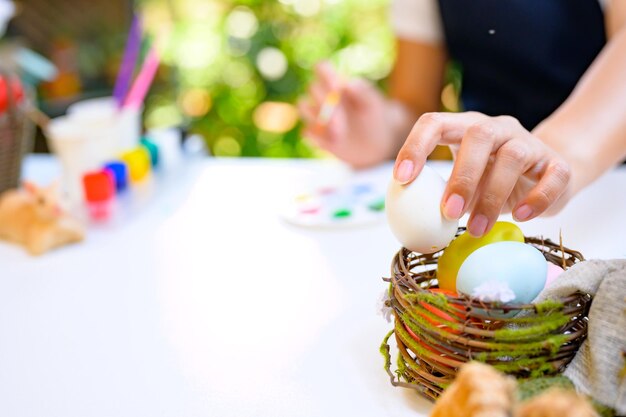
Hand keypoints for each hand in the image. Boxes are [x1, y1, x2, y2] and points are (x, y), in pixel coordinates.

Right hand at [298, 62, 397, 168]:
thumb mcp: (375, 104)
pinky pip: (306, 132)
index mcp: (337, 83)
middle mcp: (323, 96)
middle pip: (312, 88)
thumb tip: (347, 84)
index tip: (335, 87)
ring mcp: (317, 115)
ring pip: (303, 107)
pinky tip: (334, 142)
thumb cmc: (375, 117)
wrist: (377, 144)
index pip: (321, 68)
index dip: (324, 73)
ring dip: (318, 117)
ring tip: (340, 133)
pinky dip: (316, 137)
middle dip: (325, 101)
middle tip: (343, 117)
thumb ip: (363, 92)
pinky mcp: (315, 134)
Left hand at [393, 112, 572, 236]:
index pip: (434, 123)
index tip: (401, 179)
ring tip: (477, 229)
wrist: (547, 176)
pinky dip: (537, 198)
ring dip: (492, 196)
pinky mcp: (557, 164)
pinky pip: (552, 176)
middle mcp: (498, 128)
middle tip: (448, 212)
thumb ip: (440, 196)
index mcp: (466, 128)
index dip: (415, 146)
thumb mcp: (464, 185)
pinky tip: (522, 217)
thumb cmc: (493, 181)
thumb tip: (409, 226)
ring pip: (513, 157)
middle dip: (461, 175)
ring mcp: (530, 143)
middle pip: (478, 135)